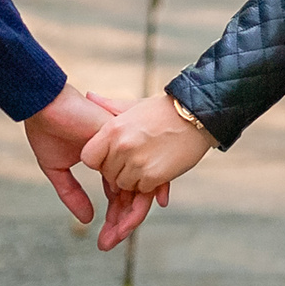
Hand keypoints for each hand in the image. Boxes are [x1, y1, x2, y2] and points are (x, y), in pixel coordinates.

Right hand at [23, 84, 161, 250]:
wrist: (44, 105)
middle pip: (130, 194)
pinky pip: (143, 167)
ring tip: (118, 236)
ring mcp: (124, 147)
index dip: (113, 218)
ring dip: (131, 214)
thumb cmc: (47, 131)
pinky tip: (137, 214)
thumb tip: (87, 221)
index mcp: (106, 160)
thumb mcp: (58, 169)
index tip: (105, 241)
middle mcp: (119, 155)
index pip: (117, 193)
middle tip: (110, 244)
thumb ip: (72, 194)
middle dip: (122, 222)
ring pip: (138, 186)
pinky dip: (145, 193)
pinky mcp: (125, 140)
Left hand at [79, 94, 214, 198]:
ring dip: (134, 178)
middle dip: (118, 171)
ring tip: (148, 160)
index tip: (111, 155)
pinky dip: (148, 184)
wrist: (195, 116)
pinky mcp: (153, 176)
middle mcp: (121, 146)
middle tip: (135, 157)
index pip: (89, 157)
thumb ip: (109, 106)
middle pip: (107, 174)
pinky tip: (157, 167)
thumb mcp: (133, 106)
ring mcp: (137, 162)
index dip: (99, 160)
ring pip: (123, 185)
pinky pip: (141, 189)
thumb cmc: (163, 111)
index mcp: (112, 129)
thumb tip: (88, 96)